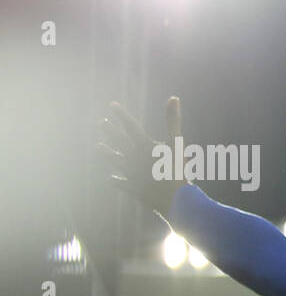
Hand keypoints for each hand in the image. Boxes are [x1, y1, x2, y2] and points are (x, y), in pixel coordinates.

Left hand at [98, 96, 186, 215]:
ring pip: (115, 160)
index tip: (112, 105)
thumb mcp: (177, 143)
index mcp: (143, 146)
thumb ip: (173, 121)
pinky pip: (121, 183)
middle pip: (119, 141)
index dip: (121, 115)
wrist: (173, 198)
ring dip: (107, 153)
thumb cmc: (176, 170)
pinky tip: (111, 179)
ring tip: (98, 147)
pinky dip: (116, 181)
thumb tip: (173, 98)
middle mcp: (133, 158)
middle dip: (110, 131)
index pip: (130, 126)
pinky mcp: (132, 188)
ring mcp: (130, 173)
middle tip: (101, 123)